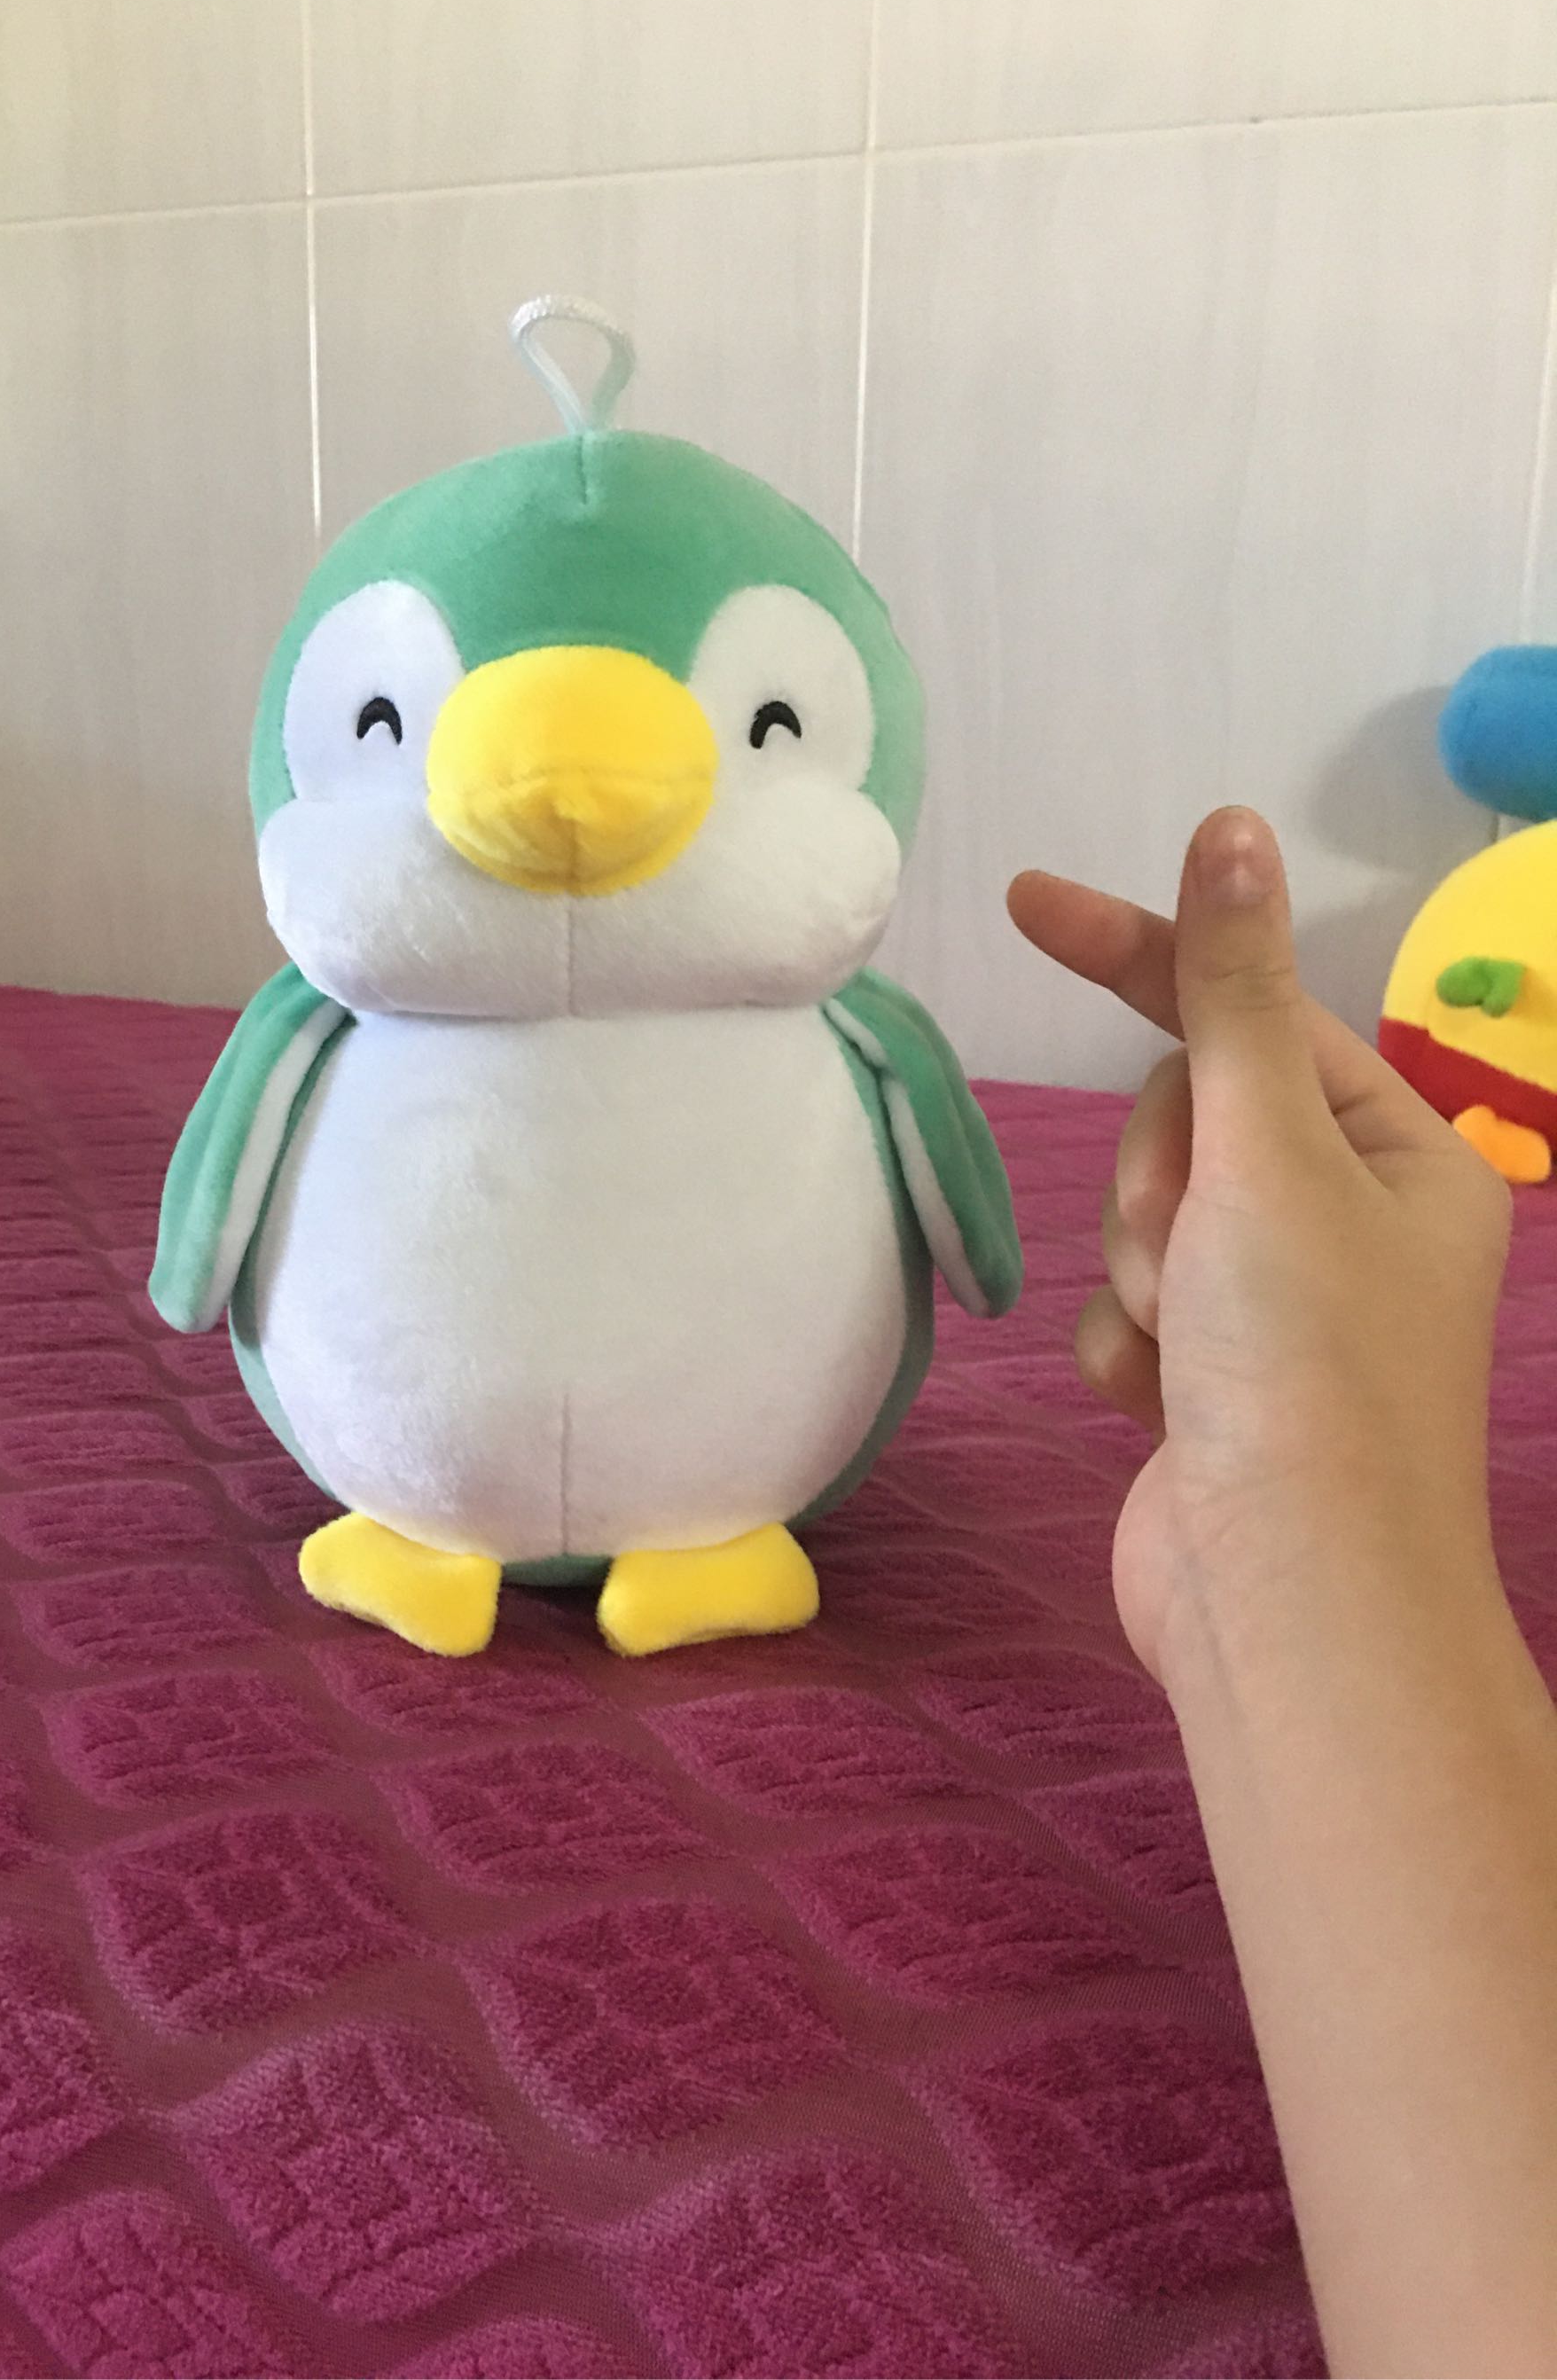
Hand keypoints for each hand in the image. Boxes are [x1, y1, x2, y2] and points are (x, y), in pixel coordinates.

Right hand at [1008, 807, 1511, 1685]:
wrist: (1287, 1601)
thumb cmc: (1303, 1364)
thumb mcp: (1266, 1153)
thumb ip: (1229, 991)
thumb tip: (1230, 828)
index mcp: (1404, 1157)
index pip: (1253, 1015)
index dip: (1142, 953)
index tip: (1025, 899)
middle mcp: (1353, 1224)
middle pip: (1189, 1120)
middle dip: (1163, 1182)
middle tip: (1194, 1253)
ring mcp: (1280, 1309)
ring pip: (1146, 1218)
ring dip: (1142, 1273)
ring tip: (1191, 1350)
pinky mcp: (1214, 1383)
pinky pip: (1130, 1311)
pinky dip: (1132, 1353)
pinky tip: (1169, 1409)